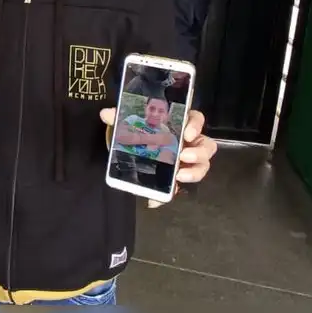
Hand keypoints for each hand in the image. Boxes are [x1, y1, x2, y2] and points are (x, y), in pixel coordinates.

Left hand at [101, 108, 217, 203]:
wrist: (137, 146)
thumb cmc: (143, 130)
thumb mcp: (132, 121)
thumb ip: (120, 116)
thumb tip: (105, 114)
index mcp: (180, 123)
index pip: (196, 119)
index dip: (195, 125)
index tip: (187, 133)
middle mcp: (189, 141)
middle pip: (206, 145)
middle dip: (198, 152)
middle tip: (184, 156)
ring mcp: (187, 160)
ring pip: (202, 165)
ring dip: (194, 172)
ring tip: (180, 176)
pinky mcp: (179, 176)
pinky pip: (180, 187)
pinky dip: (170, 193)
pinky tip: (156, 198)